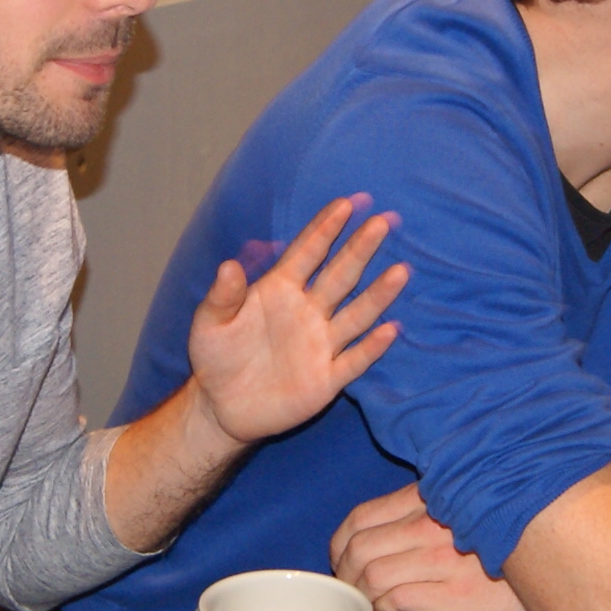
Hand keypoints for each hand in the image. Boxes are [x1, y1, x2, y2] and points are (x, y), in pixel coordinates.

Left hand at [188, 197, 409, 445]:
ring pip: (356, 315)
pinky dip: (372, 347)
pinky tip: (391, 329)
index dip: (325, 228)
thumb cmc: (216, 357)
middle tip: (383, 221)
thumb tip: (228, 265)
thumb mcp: (209, 324)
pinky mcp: (327, 379)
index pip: (307, 253)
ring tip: (401, 270)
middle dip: (360, 249)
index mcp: (280, 290)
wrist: (222, 407)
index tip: (346, 203)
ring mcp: (321, 344)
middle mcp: (308, 311)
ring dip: (378, 294)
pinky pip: (354, 360)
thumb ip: (222, 296)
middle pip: (340, 275)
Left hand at [332, 483, 523, 610]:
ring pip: (374, 577)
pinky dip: (384, 609)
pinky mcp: (458, 593)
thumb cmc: (505, 525)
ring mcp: (443, 560)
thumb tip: (379, 531)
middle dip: (344, 573)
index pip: (361, 518)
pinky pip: (400, 601)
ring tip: (366, 602)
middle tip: (348, 586)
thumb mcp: (462, 499)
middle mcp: (431, 525)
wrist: (554, 553)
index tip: (341, 558)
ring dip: (361, 594)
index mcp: (428, 497)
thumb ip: (423, 506)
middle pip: (359, 550)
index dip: (340, 543)